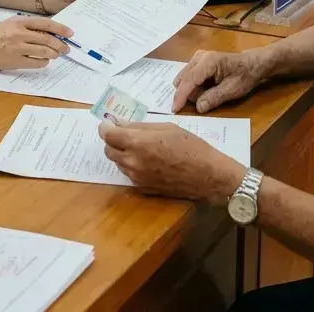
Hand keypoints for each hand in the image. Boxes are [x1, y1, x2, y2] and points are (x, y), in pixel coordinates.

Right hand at [0, 16, 72, 69]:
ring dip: (53, 54)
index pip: (45, 23)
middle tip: (66, 49)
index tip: (70, 33)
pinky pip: (35, 62)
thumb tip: (50, 30)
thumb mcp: (12, 23)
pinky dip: (43, 62)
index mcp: (20, 22)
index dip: (60, 28)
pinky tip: (45, 61)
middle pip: (47, 39)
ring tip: (56, 55)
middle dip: (60, 45)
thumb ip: (29, 25)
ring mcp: (18, 48)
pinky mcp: (15, 61)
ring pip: (43, 51)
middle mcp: (20, 34)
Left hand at [98, 120, 246, 203]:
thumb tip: (120, 124)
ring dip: (122, 154)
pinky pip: (129, 174)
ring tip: (140, 147)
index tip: (108, 124)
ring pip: (118, 163)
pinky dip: (132, 165)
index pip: (108, 135)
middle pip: (108, 151)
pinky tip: (148, 161)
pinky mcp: (143, 189)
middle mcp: (133, 162)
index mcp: (138, 143)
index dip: (105, 128)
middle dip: (112, 141)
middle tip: (124, 134)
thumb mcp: (166, 128)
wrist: (207, 176)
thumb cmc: (190, 146)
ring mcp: (136, 178)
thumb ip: (140, 127)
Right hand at [172, 49, 268, 113]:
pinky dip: (195, 87)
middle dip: (189, 94)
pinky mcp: (197, 62)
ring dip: (193, 91)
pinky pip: (189, 77)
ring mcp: (197, 58)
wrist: (252, 64)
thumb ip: (214, 98)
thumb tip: (198, 108)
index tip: (175, 110)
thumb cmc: (244, 76)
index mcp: (208, 61)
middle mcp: (199, 57)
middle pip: (183, 79)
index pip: (189, 80)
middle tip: (206, 100)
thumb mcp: (232, 90)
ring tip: (210, 93)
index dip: (181, 96)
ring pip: (184, 79)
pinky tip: (208, 88)